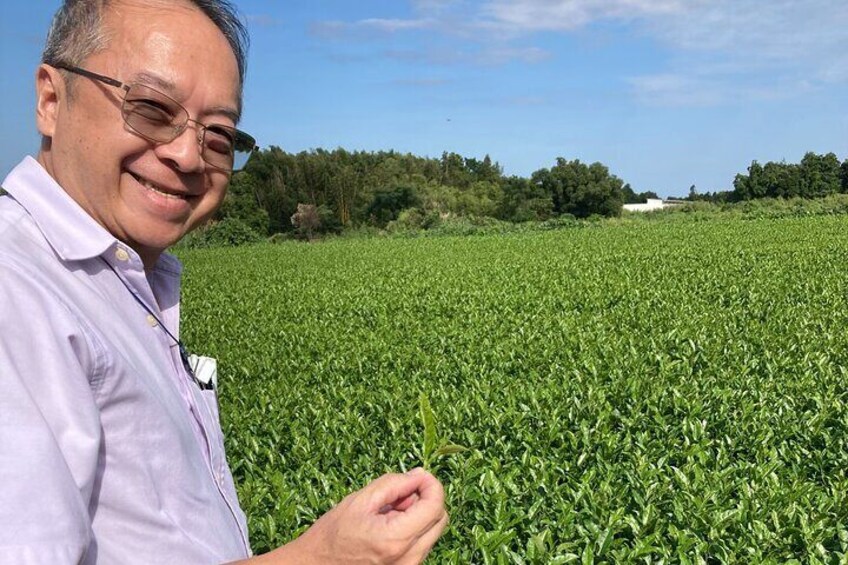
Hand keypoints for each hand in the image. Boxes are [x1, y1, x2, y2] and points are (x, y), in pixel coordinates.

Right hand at [276, 468, 447, 563]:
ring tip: (389, 511)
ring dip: (419, 513)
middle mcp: (409, 558)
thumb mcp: (360, 500)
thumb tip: (419, 475)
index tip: (418, 474)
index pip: (434, 505)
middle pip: (440, 518)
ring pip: (432, 530)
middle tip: (400, 492)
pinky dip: (413, 527)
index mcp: (396, 539)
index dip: (431, 483)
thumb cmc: (332, 535)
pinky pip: (422, 542)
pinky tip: (389, 524)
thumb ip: (394, 484)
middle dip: (426, 498)